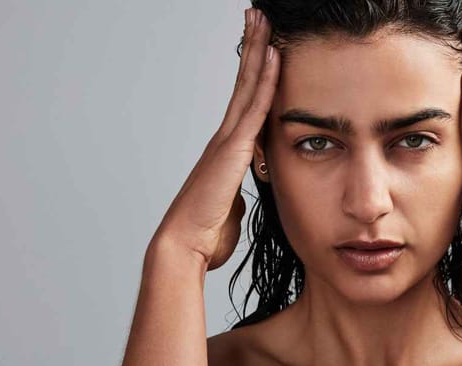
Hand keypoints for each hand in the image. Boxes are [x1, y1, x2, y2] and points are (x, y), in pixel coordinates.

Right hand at [147, 8, 278, 271]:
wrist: (187, 246)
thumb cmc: (207, 232)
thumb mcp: (231, 206)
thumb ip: (237, 191)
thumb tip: (239, 191)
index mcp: (227, 150)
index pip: (245, 102)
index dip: (253, 72)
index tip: (261, 46)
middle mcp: (225, 138)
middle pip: (243, 83)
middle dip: (251, 47)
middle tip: (256, 16)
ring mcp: (227, 140)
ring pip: (246, 86)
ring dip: (256, 51)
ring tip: (261, 20)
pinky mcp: (232, 150)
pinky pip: (254, 109)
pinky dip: (265, 81)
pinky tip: (274, 56)